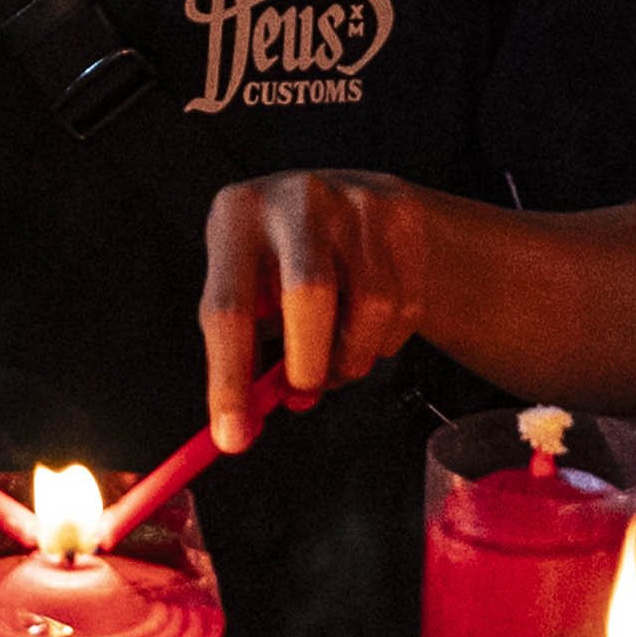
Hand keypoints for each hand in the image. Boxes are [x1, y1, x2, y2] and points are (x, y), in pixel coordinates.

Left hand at [200, 170, 428, 448]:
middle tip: (302, 389)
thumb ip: (245, 355)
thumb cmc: (282, 262)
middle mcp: (296, 198)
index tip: (233, 438)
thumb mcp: (249, 291)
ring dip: (353, 355)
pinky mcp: (404, 216)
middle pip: (310, 295)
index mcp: (237, 216)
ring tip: (336, 354)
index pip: (228, 309)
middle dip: (309, 361)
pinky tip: (366, 325)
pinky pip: (406, 305)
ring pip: (371, 307)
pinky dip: (385, 338)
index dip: (229, 381)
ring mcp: (356, 201)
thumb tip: (242, 428)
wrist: (351, 202)